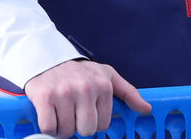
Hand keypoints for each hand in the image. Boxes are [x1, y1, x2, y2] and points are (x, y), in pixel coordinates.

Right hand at [24, 59, 150, 137]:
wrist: (48, 59)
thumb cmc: (80, 71)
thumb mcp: (108, 76)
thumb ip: (128, 93)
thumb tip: (146, 109)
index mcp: (104, 85)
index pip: (103, 124)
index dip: (93, 122)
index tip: (86, 111)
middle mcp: (86, 88)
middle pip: (86, 130)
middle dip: (78, 126)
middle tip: (72, 112)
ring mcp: (64, 93)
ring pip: (66, 131)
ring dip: (62, 127)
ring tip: (60, 110)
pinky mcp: (44, 97)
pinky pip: (48, 128)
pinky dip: (48, 126)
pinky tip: (50, 112)